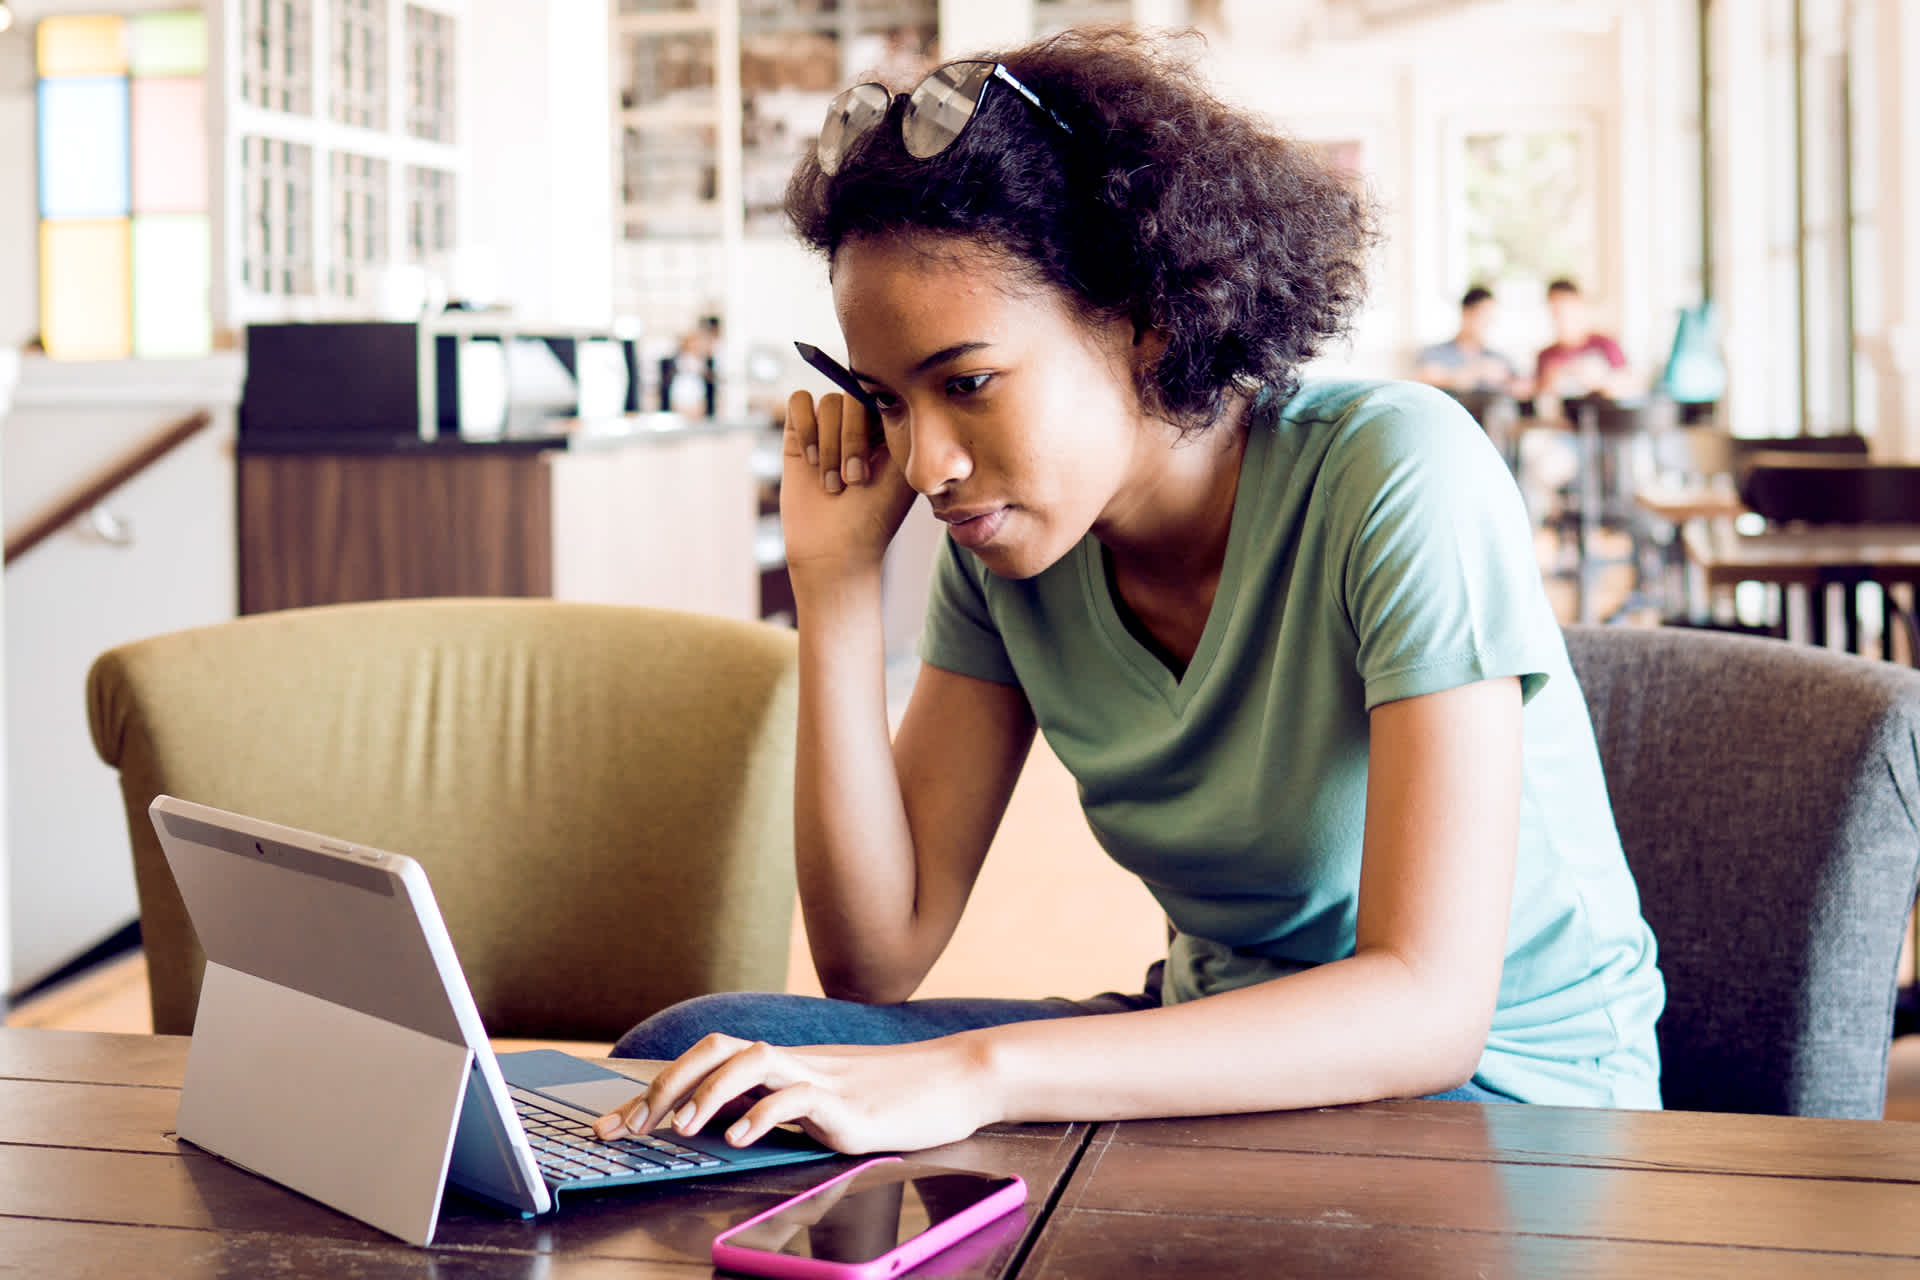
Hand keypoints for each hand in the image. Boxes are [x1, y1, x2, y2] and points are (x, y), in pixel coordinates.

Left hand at [591, 1033, 999, 1154]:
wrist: (957, 1080)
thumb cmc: (892, 1095)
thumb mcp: (822, 1102)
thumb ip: (776, 1105)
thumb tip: (721, 1126)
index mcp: (784, 1062)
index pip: (709, 1056)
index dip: (659, 1083)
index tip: (618, 1121)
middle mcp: (795, 1062)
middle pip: (717, 1049)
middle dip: (666, 1084)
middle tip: (631, 1126)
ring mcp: (822, 1078)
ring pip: (752, 1061)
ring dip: (708, 1093)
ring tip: (681, 1129)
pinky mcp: (849, 1104)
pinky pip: (798, 1098)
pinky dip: (762, 1115)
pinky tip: (739, 1140)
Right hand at [782, 389, 917, 577]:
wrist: (837, 549)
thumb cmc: (875, 517)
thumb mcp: (901, 468)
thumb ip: (899, 422)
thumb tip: (891, 384)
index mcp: (888, 426)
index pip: (882, 393)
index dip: (876, 424)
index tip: (875, 466)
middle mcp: (858, 422)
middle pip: (852, 394)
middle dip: (852, 439)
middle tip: (855, 479)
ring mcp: (827, 427)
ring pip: (826, 402)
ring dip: (829, 445)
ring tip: (833, 483)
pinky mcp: (798, 435)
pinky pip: (798, 402)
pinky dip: (805, 429)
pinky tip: (811, 462)